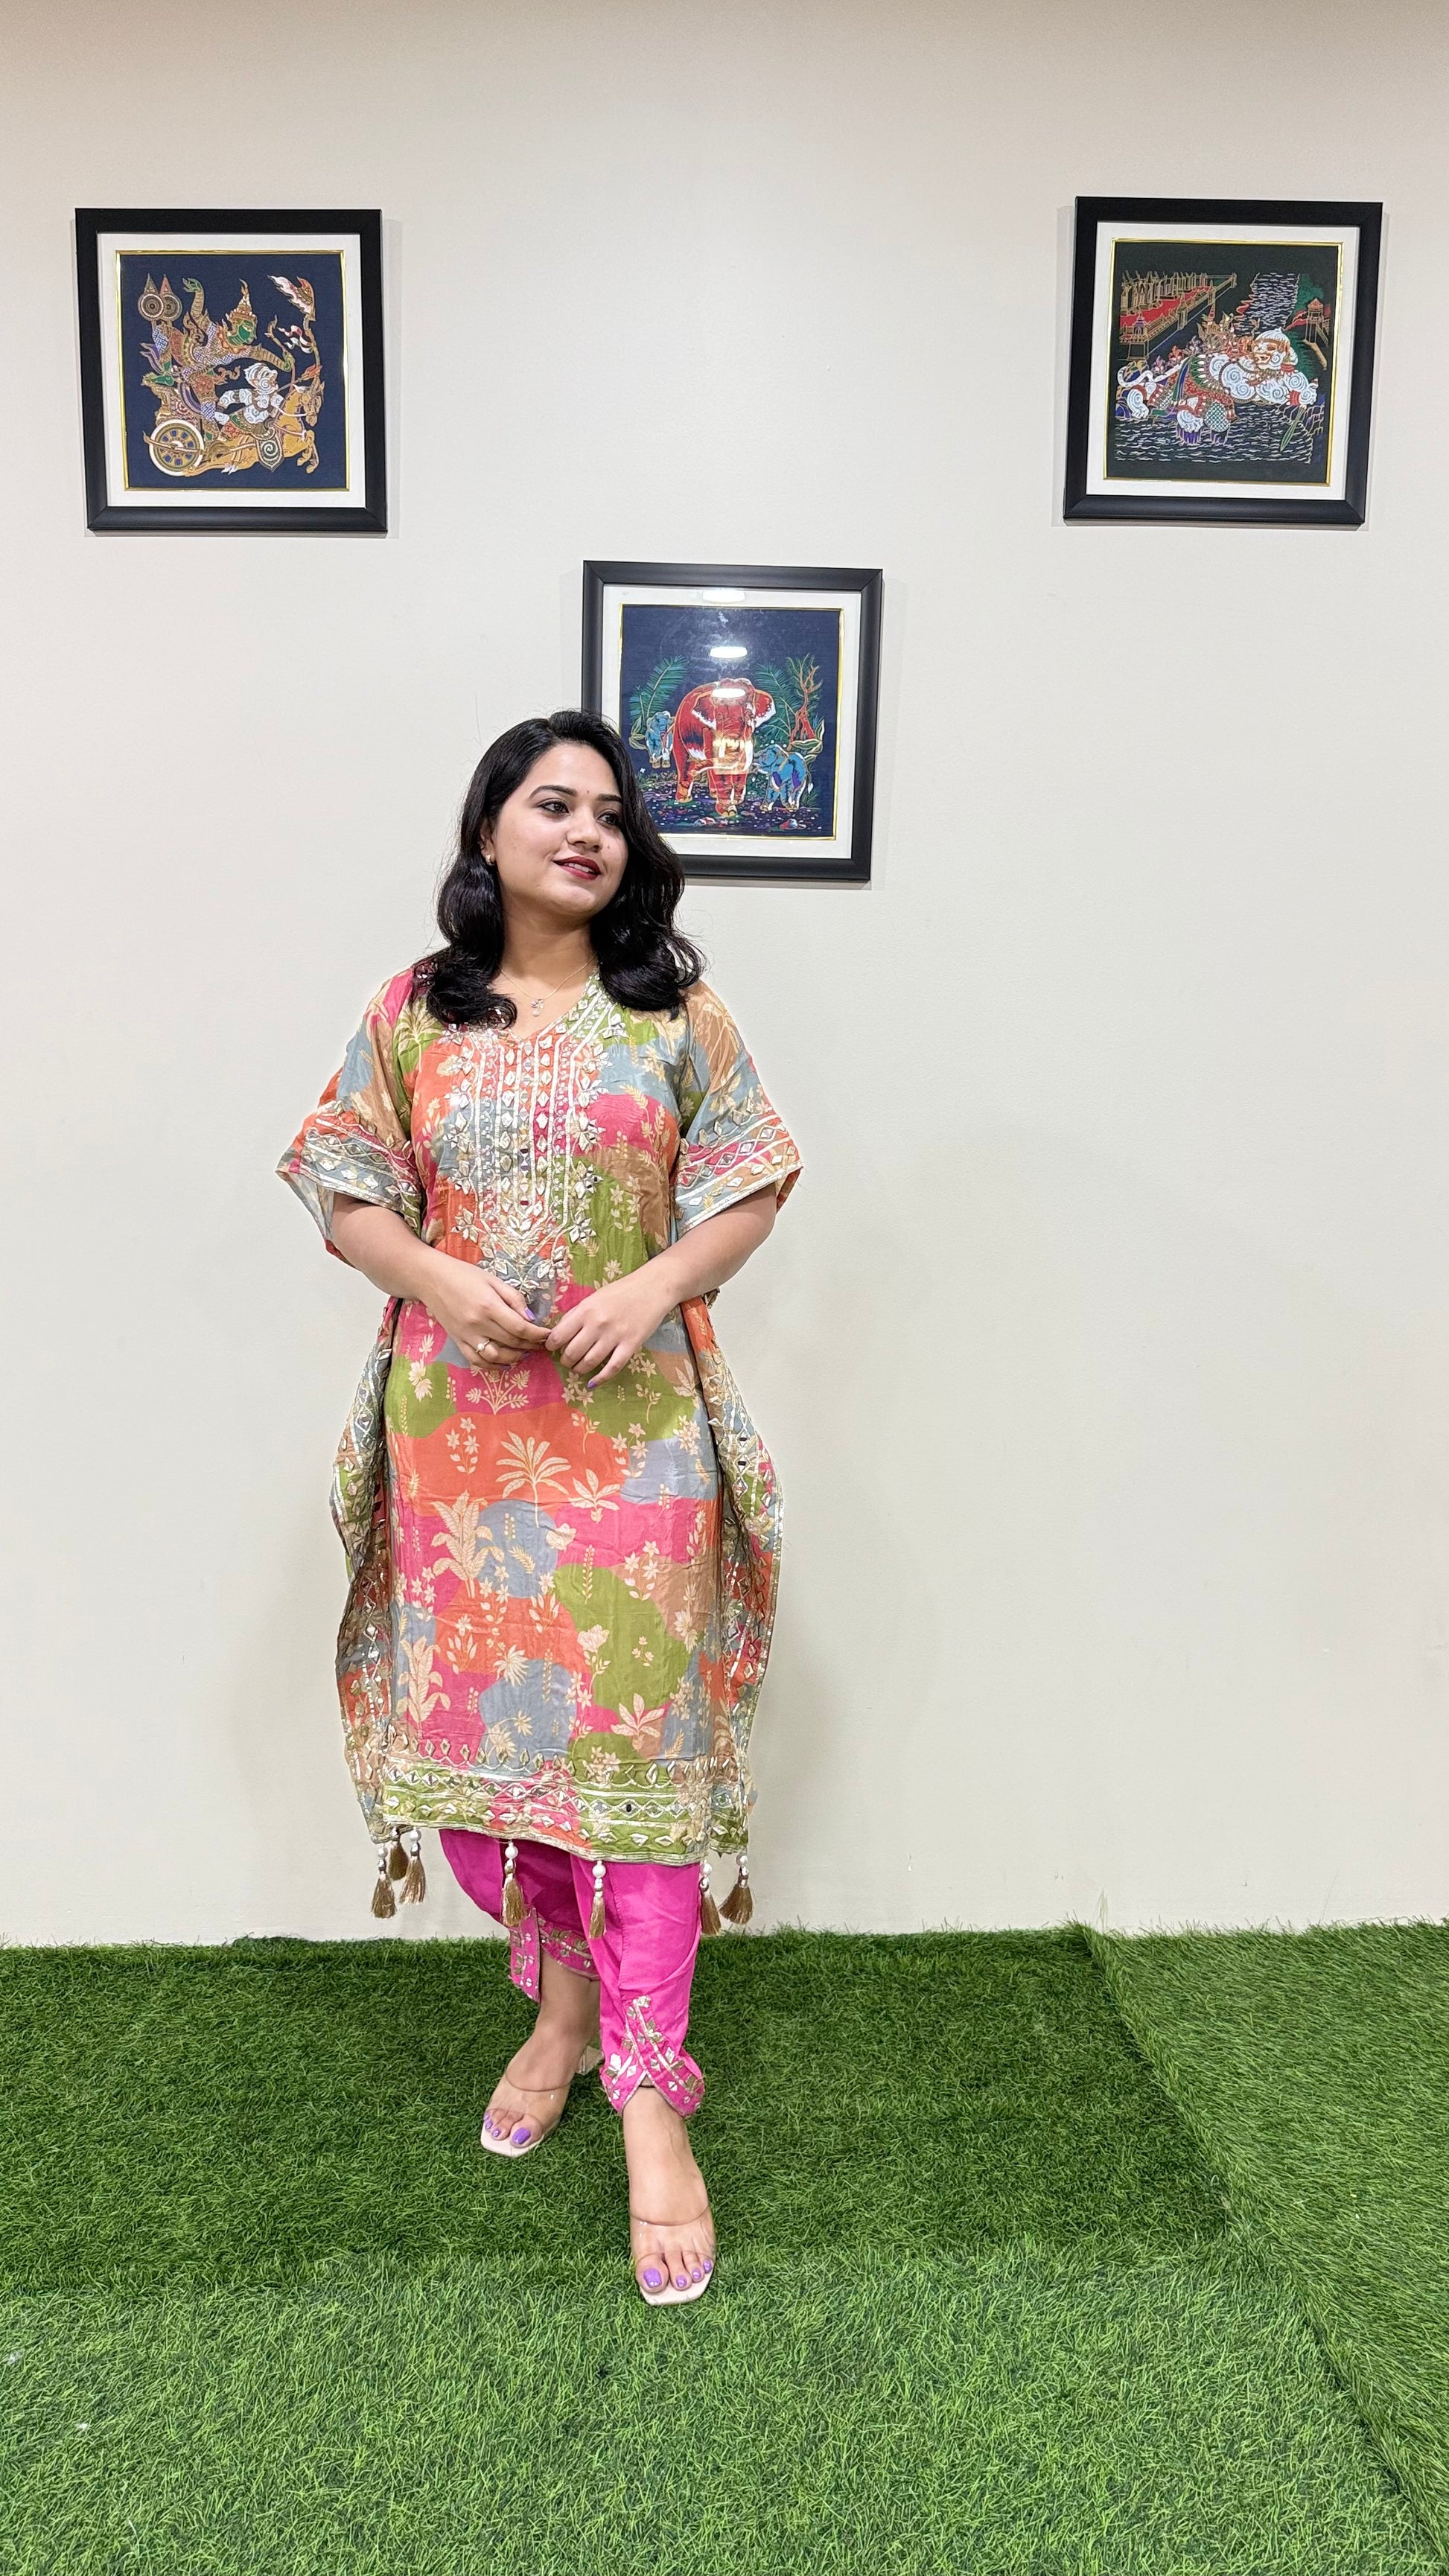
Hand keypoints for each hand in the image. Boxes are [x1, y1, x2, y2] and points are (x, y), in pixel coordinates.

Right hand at [423, 1253, 552, 1367]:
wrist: (431, 1279)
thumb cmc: (464, 1275)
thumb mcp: (493, 1280)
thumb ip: (513, 1298)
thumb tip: (531, 1318)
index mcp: (488, 1306)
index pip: (520, 1328)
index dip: (537, 1334)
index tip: (547, 1334)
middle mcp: (477, 1324)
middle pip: (511, 1342)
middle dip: (531, 1345)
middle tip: (541, 1343)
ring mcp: (466, 1336)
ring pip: (496, 1357)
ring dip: (515, 1357)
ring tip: (525, 1352)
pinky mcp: (457, 1342)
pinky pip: (477, 1361)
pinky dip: (493, 1366)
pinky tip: (505, 1362)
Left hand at [545, 1268, 672, 1384]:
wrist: (653, 1288)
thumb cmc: (621, 1291)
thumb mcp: (594, 1297)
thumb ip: (577, 1314)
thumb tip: (559, 1332)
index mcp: (585, 1310)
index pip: (559, 1335)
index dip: (551, 1346)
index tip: (552, 1348)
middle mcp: (597, 1324)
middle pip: (572, 1352)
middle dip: (566, 1360)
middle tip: (567, 1360)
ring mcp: (615, 1336)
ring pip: (589, 1362)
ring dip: (579, 1369)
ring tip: (578, 1368)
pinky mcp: (631, 1345)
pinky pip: (612, 1368)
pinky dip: (600, 1378)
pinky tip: (593, 1383)